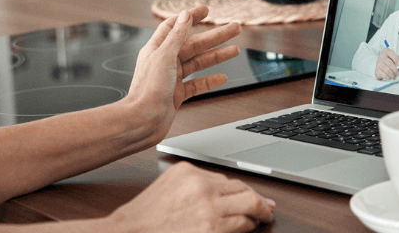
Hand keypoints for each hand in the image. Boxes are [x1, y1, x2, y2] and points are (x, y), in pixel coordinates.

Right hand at [108, 161, 274, 232]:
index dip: (241, 189)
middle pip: (242, 188)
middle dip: (259, 198)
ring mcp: (208, 207)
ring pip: (248, 205)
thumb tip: (221, 191)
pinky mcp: (212, 229)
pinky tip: (250, 228)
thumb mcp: (169, 186)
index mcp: (188, 171)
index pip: (225, 178)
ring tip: (263, 218)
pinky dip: (248, 227)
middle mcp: (201, 185)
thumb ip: (194, 184)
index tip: (250, 193)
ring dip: (258, 213)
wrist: (130, 232)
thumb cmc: (145, 216)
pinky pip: (241, 226)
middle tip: (269, 207)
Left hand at [127, 6, 239, 142]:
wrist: (143, 121)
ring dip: (217, 56)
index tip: (206, 10)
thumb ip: (177, 35)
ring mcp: (172, 78)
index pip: (176, 26)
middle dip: (215, 36)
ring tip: (235, 50)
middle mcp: (165, 61)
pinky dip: (210, 80)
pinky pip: (197, 84)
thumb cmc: (148, 89)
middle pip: (194, 44)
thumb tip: (185, 15)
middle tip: (234, 28)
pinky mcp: (178, 94)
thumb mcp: (164, 56)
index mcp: (157, 48)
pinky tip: (222, 77)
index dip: (191, 17)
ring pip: (199, 63)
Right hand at [375, 47, 398, 79]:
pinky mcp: (377, 70)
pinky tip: (390, 77)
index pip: (391, 54)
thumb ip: (398, 59)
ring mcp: (378, 63)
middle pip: (390, 64)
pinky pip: (384, 75)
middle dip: (396, 70)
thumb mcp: (395, 56)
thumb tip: (398, 66)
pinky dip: (389, 77)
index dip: (396, 60)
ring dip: (393, 75)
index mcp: (386, 51)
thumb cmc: (390, 59)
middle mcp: (381, 56)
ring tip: (395, 76)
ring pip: (387, 71)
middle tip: (398, 73)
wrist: (381, 63)